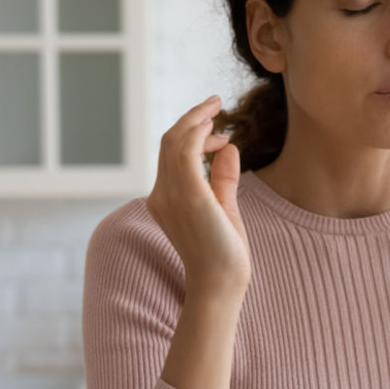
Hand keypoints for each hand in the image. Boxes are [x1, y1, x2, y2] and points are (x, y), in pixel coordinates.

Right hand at [146, 94, 251, 298]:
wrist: (221, 285)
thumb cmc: (224, 255)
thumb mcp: (224, 209)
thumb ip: (223, 179)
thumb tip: (228, 147)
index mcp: (165, 200)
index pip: (171, 155)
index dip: (193, 136)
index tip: (220, 134)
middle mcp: (160, 195)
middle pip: (169, 142)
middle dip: (192, 119)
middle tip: (215, 103)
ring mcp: (171, 195)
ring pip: (174, 141)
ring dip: (196, 119)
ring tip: (216, 106)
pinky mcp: (188, 195)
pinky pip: (185, 150)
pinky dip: (198, 132)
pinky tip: (216, 129)